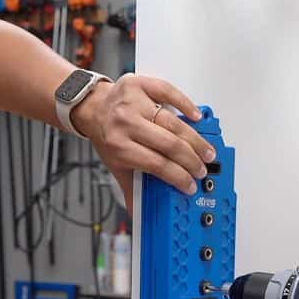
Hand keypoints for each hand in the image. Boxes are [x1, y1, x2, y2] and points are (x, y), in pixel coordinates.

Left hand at [74, 74, 216, 211]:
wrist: (92, 108)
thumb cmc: (107, 135)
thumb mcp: (115, 164)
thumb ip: (130, 188)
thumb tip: (141, 214)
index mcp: (119, 146)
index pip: (158, 165)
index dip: (178, 177)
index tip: (190, 185)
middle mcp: (126, 122)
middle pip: (170, 144)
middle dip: (192, 160)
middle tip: (202, 168)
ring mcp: (134, 101)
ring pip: (174, 122)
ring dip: (195, 139)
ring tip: (205, 150)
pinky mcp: (142, 84)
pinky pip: (169, 93)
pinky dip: (185, 105)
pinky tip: (196, 118)